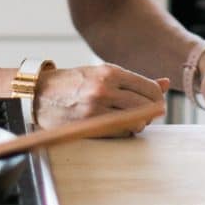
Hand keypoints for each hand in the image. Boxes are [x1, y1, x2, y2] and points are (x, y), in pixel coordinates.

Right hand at [34, 63, 168, 130]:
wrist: (39, 94)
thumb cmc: (74, 83)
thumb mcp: (102, 74)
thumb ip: (134, 80)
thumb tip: (166, 83)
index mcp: (110, 72)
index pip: (150, 88)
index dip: (157, 99)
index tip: (155, 103)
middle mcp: (104, 88)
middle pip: (146, 106)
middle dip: (150, 112)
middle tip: (146, 114)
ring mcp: (96, 108)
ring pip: (135, 121)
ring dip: (138, 123)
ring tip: (129, 120)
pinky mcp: (89, 125)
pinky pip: (121, 133)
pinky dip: (124, 132)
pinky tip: (117, 126)